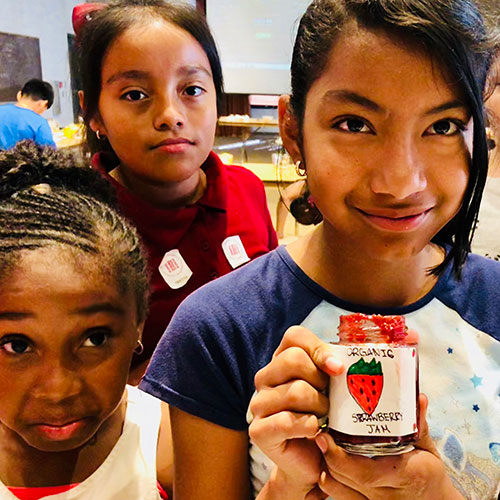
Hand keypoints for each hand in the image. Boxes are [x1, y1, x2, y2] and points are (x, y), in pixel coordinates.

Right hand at [249, 326, 343, 498]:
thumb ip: (335, 367)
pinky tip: (315, 432)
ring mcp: (258, 404)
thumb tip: (344, 361)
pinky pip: (287, 421)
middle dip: (321, 381)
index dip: (318, 348)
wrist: (314, 462)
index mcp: (282, 360)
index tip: (338, 368)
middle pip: (293, 360)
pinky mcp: (258, 430)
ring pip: (295, 391)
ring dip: (319, 407)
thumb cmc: (326, 418)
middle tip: (329, 398)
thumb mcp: (332, 387)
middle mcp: (265, 378)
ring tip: (324, 417)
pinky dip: (309, 427)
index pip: (294, 336)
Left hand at [315, 394, 464, 499]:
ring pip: (336, 488)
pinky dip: (331, 481)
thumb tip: (417, 396)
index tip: (325, 435)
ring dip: (327, 467)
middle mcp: (384, 494)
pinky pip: (339, 496)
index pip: (362, 471)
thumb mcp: (427, 450)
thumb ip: (419, 424)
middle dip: (327, 455)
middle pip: (343, 477)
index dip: (337, 455)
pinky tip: (329, 464)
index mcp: (401, 474)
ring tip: (323, 446)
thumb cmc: (429, 477)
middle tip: (320, 434)